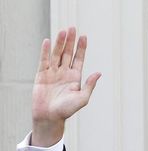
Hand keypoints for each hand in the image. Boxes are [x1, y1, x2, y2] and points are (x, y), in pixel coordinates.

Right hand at [31, 27, 100, 145]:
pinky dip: (46, 51)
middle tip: (73, 28)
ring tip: (63, 31)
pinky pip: (44, 61)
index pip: (79, 59)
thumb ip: (90, 85)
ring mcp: (53, 73)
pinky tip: (48, 42)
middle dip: (70, 41)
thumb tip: (99, 73)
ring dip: (60, 43)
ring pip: (57, 54)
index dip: (81, 48)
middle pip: (67, 53)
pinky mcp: (41, 75)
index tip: (84, 37)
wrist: (50, 117)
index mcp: (75, 78)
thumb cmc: (67, 110)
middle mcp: (64, 73)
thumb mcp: (82, 98)